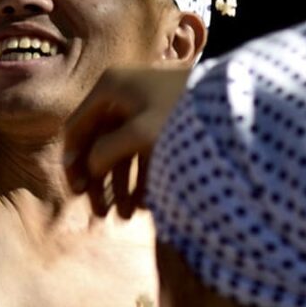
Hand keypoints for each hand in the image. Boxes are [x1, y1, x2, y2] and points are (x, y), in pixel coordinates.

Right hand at [63, 65, 193, 218]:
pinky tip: (145, 205)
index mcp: (109, 88)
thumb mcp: (138, 134)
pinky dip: (142, 178)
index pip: (76, 129)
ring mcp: (143, 108)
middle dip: (100, 182)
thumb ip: (105, 153)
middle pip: (98, 145)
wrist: (233, 102)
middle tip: (101, 215)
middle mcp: (122, 94)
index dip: (73, 164)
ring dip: (121, 187)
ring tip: (125, 218)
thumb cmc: (182, 112)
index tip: (77, 194)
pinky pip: (143, 152)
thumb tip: (90, 169)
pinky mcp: (163, 121)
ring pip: (122, 153)